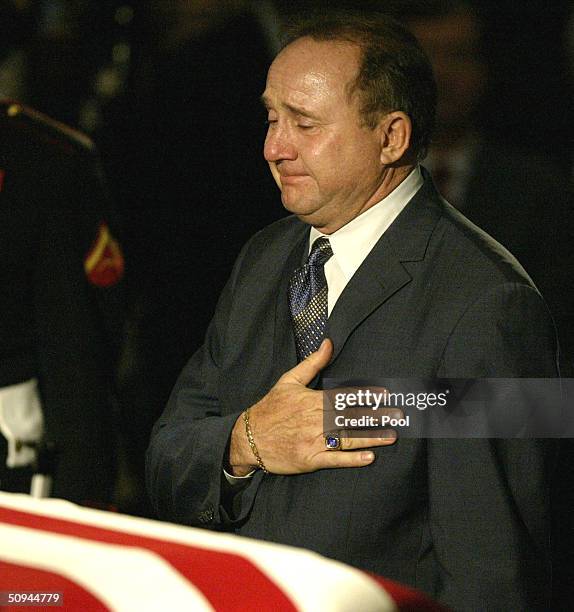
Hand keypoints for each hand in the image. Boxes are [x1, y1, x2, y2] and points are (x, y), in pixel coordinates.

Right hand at [228, 339, 397, 475]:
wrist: (247, 437)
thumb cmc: (270, 408)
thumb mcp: (288, 381)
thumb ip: (312, 363)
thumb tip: (328, 343)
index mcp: (312, 400)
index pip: (344, 396)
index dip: (366, 396)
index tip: (385, 395)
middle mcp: (314, 420)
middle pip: (350, 417)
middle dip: (375, 416)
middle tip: (399, 416)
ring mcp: (312, 440)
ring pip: (346, 438)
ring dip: (371, 437)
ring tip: (390, 435)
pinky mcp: (309, 459)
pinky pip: (334, 459)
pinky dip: (352, 459)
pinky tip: (369, 457)